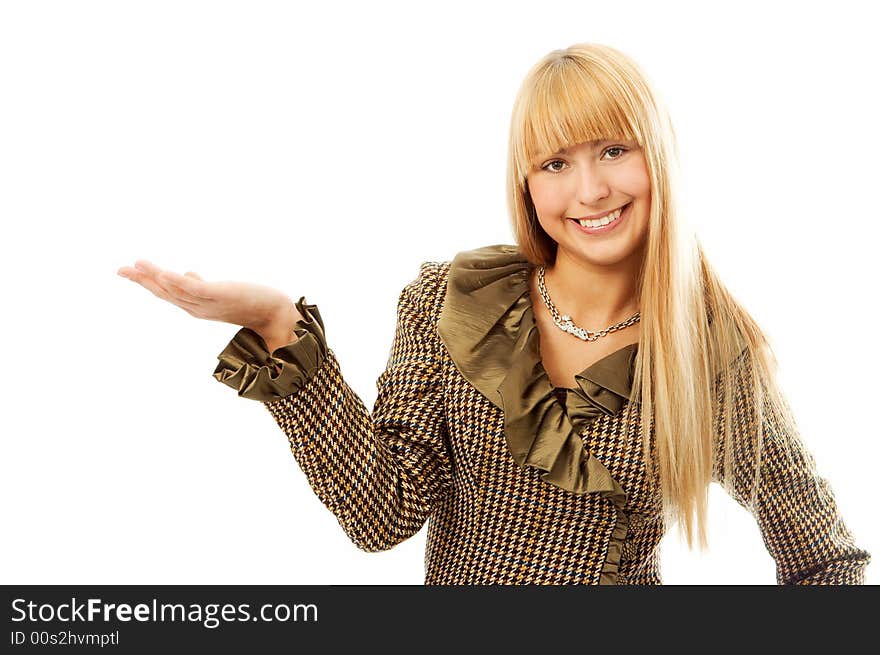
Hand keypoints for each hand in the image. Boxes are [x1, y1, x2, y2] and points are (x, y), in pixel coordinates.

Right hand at [117, 259, 302, 334]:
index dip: (146, 281)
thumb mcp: (221, 294)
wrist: (276, 314)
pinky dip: (177, 281)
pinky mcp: (220, 296)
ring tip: (137, 265)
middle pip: (165, 293)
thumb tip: (188, 274)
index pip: (167, 293)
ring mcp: (208, 303)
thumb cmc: (250, 303)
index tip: (128, 270)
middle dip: (142, 281)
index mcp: (196, 306)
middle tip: (121, 269)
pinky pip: (194, 288)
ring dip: (155, 277)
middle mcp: (198, 308)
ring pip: (175, 289)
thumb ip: (202, 286)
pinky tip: (165, 272)